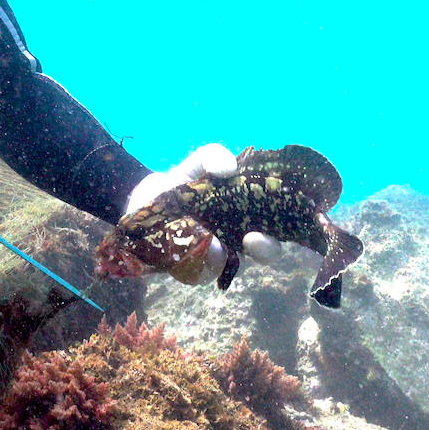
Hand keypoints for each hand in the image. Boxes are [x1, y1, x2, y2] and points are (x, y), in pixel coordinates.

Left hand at [126, 144, 284, 284]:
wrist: (142, 208)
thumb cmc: (178, 187)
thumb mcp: (194, 165)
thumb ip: (211, 157)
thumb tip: (230, 167)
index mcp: (247, 210)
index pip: (277, 218)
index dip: (286, 219)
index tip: (279, 212)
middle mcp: (240, 236)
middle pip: (267, 251)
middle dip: (266, 248)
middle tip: (252, 239)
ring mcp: (220, 256)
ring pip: (237, 263)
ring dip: (227, 256)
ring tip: (216, 246)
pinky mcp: (197, 270)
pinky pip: (206, 272)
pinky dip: (200, 262)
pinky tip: (191, 250)